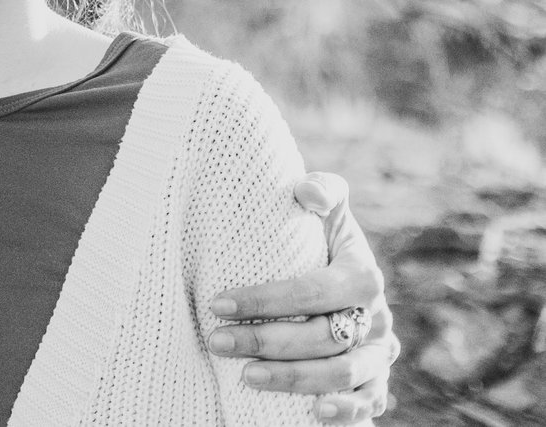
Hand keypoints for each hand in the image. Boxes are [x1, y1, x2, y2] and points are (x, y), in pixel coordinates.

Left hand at [208, 173, 397, 420]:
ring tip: (245, 377)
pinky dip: (346, 412)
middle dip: (267, 341)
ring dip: (293, 379)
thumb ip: (322, 191)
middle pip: (324, 337)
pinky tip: (313, 414)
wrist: (337, 275)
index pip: (316, 291)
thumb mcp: (325, 210)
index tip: (219, 303)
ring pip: (342, 374)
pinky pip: (369, 403)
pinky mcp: (377, 383)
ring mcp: (378, 354)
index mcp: (363, 276)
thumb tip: (306, 192)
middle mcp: (376, 318)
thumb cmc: (319, 239)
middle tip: (217, 341)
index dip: (268, 300)